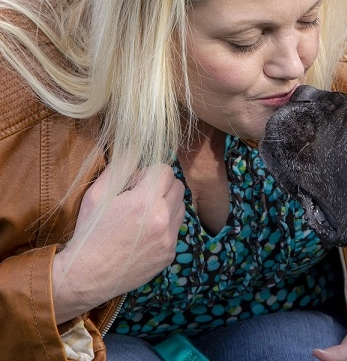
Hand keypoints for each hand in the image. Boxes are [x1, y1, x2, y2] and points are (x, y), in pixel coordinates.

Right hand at [52, 163, 184, 322]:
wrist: (87, 276)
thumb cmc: (90, 232)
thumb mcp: (97, 194)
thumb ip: (121, 167)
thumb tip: (137, 147)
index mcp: (145, 202)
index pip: (166, 170)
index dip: (150, 173)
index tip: (136, 183)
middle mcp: (163, 220)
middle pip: (178, 187)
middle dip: (162, 186)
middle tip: (140, 197)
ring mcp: (169, 239)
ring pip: (181, 207)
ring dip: (167, 205)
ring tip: (143, 215)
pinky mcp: (170, 255)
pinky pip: (176, 230)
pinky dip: (165, 227)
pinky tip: (144, 234)